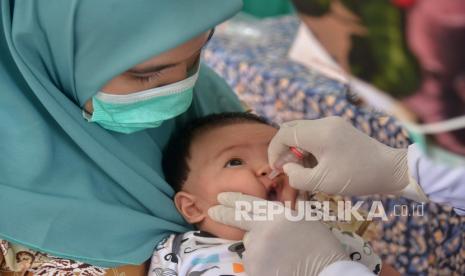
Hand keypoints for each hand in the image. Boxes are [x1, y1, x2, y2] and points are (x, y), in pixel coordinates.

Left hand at [208, 192, 348, 275]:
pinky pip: (253, 264)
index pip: (247, 204)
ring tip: (280, 256)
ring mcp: (255, 253)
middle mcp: (261, 232)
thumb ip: (283, 213)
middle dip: (223, 214)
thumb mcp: (306, 220)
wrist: (326, 273)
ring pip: (250, 247)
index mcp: (275, 216)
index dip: (232, 200)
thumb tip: (272, 208)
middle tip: (213, 211)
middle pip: (239, 222)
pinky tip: (277, 267)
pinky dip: (261, 265)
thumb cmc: (322, 247)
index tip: (220, 197)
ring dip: (259, 248)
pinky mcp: (254, 271)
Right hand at [268, 117, 427, 201]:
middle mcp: (324, 123)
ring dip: (296, 148)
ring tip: (301, 169)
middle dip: (283, 148)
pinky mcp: (339, 129)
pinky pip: (314, 134)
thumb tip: (287, 168)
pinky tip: (314, 164)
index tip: (275, 169)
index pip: (284, 133)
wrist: (392, 170)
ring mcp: (333, 123)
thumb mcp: (324, 182)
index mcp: (319, 133)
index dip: (274, 150)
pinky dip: (308, 147)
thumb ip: (298, 177)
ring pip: (302, 131)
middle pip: (291, 128)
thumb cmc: (358, 177)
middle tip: (286, 169)